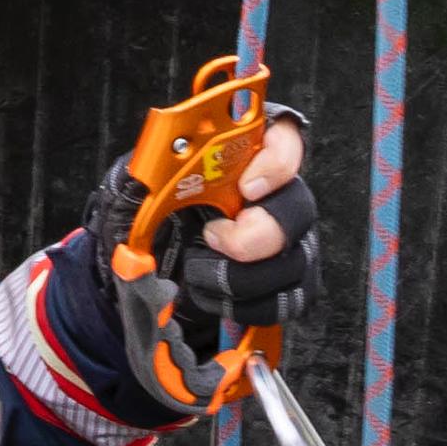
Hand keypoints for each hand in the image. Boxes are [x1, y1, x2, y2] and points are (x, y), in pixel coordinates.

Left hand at [166, 118, 315, 351]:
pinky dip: (245, 306)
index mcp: (248, 156)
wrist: (158, 260)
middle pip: (299, 209)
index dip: (276, 163)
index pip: (287, 139)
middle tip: (213, 238)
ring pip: (294, 262)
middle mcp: (280, 195)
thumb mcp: (148, 185)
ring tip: (198, 271)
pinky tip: (211, 295)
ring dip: (241, 277)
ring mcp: (292, 241)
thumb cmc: (160, 214)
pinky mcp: (289, 282)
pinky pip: (286, 301)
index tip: (246, 188)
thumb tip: (148, 179)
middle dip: (257, 234)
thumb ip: (154, 174)